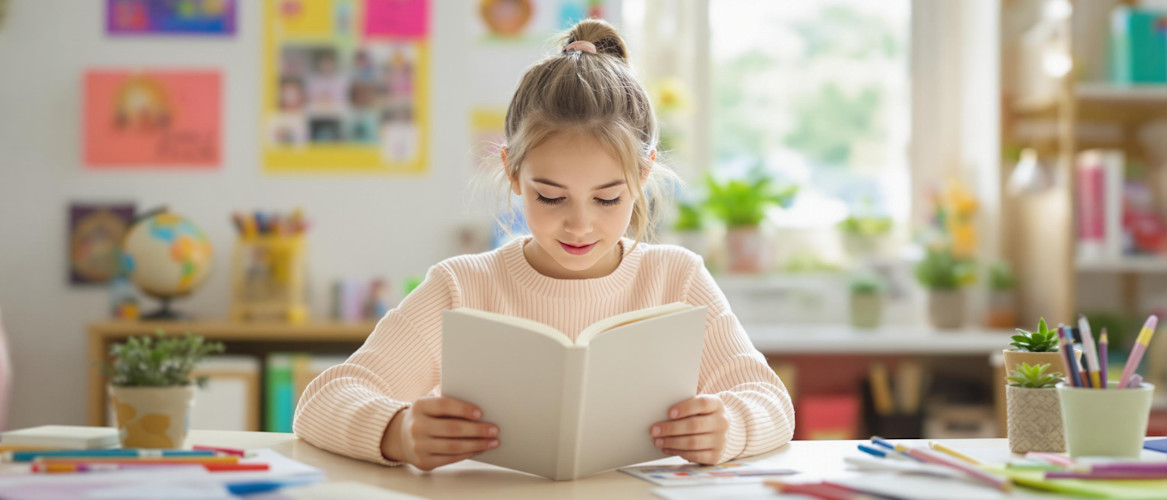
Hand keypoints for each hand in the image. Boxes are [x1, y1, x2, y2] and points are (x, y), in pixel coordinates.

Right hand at [381, 396, 499, 470]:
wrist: (401, 436)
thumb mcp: (430, 404)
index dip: (463, 409)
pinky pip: (451, 458)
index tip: (481, 413)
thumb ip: (448, 403)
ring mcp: (419, 446)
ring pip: (454, 446)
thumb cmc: (425, 416)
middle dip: (477, 430)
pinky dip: (468, 453)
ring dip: (477, 444)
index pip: (444, 405)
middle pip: (452, 428)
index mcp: (419, 406)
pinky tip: (480, 449)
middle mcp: (416, 426)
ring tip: (493, 441)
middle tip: (494, 429)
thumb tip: (479, 408)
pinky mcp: (424, 462)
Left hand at [649, 395, 727, 464]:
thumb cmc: (702, 415)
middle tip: (654, 430)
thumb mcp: (699, 406)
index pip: (702, 403)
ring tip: (657, 441)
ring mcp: (720, 440)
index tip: (669, 413)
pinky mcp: (716, 456)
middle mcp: (721, 422)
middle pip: (694, 425)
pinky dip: (678, 452)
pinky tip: (667, 449)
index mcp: (716, 405)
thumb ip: (685, 407)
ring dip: (671, 442)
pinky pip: (694, 456)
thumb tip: (660, 413)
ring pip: (693, 442)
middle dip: (671, 428)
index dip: (685, 408)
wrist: (720, 430)